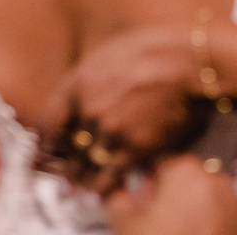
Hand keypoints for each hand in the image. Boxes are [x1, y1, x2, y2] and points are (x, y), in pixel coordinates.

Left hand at [35, 25, 199, 192]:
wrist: (191, 62)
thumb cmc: (155, 48)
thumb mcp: (108, 52)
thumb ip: (88, 78)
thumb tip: (81, 94)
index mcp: (77, 84)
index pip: (46, 125)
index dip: (47, 143)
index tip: (51, 150)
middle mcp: (88, 110)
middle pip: (66, 149)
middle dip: (68, 161)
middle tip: (70, 169)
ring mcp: (110, 131)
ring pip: (84, 167)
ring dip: (83, 176)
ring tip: (85, 181)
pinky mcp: (135, 148)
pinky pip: (109, 179)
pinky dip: (103, 187)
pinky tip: (103, 187)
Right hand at [108, 155, 236, 234]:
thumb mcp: (127, 227)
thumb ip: (118, 201)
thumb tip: (118, 194)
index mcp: (186, 172)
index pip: (160, 163)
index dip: (146, 182)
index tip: (140, 197)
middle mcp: (216, 181)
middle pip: (185, 181)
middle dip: (170, 199)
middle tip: (155, 224)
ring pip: (206, 201)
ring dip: (191, 213)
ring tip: (175, 233)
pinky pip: (224, 220)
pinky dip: (211, 228)